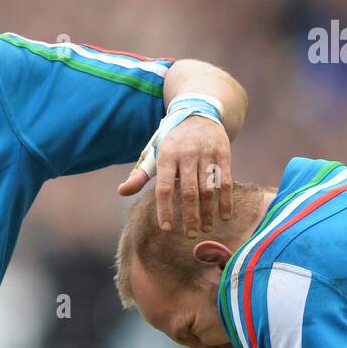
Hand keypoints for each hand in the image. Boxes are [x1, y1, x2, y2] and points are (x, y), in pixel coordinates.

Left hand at [119, 114, 232, 236]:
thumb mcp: (154, 153)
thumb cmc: (172, 140)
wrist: (198, 113)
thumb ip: (140, 174)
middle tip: (189, 235)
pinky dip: (225, 201)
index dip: (165, 209)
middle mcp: (186, 155)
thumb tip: (121, 192)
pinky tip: (224, 216)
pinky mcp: (223, 154)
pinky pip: (225, 181)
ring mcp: (206, 154)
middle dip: (189, 216)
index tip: (166, 228)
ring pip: (208, 188)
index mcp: (166, 156)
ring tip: (205, 229)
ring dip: (207, 212)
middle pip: (188, 191)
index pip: (164, 187)